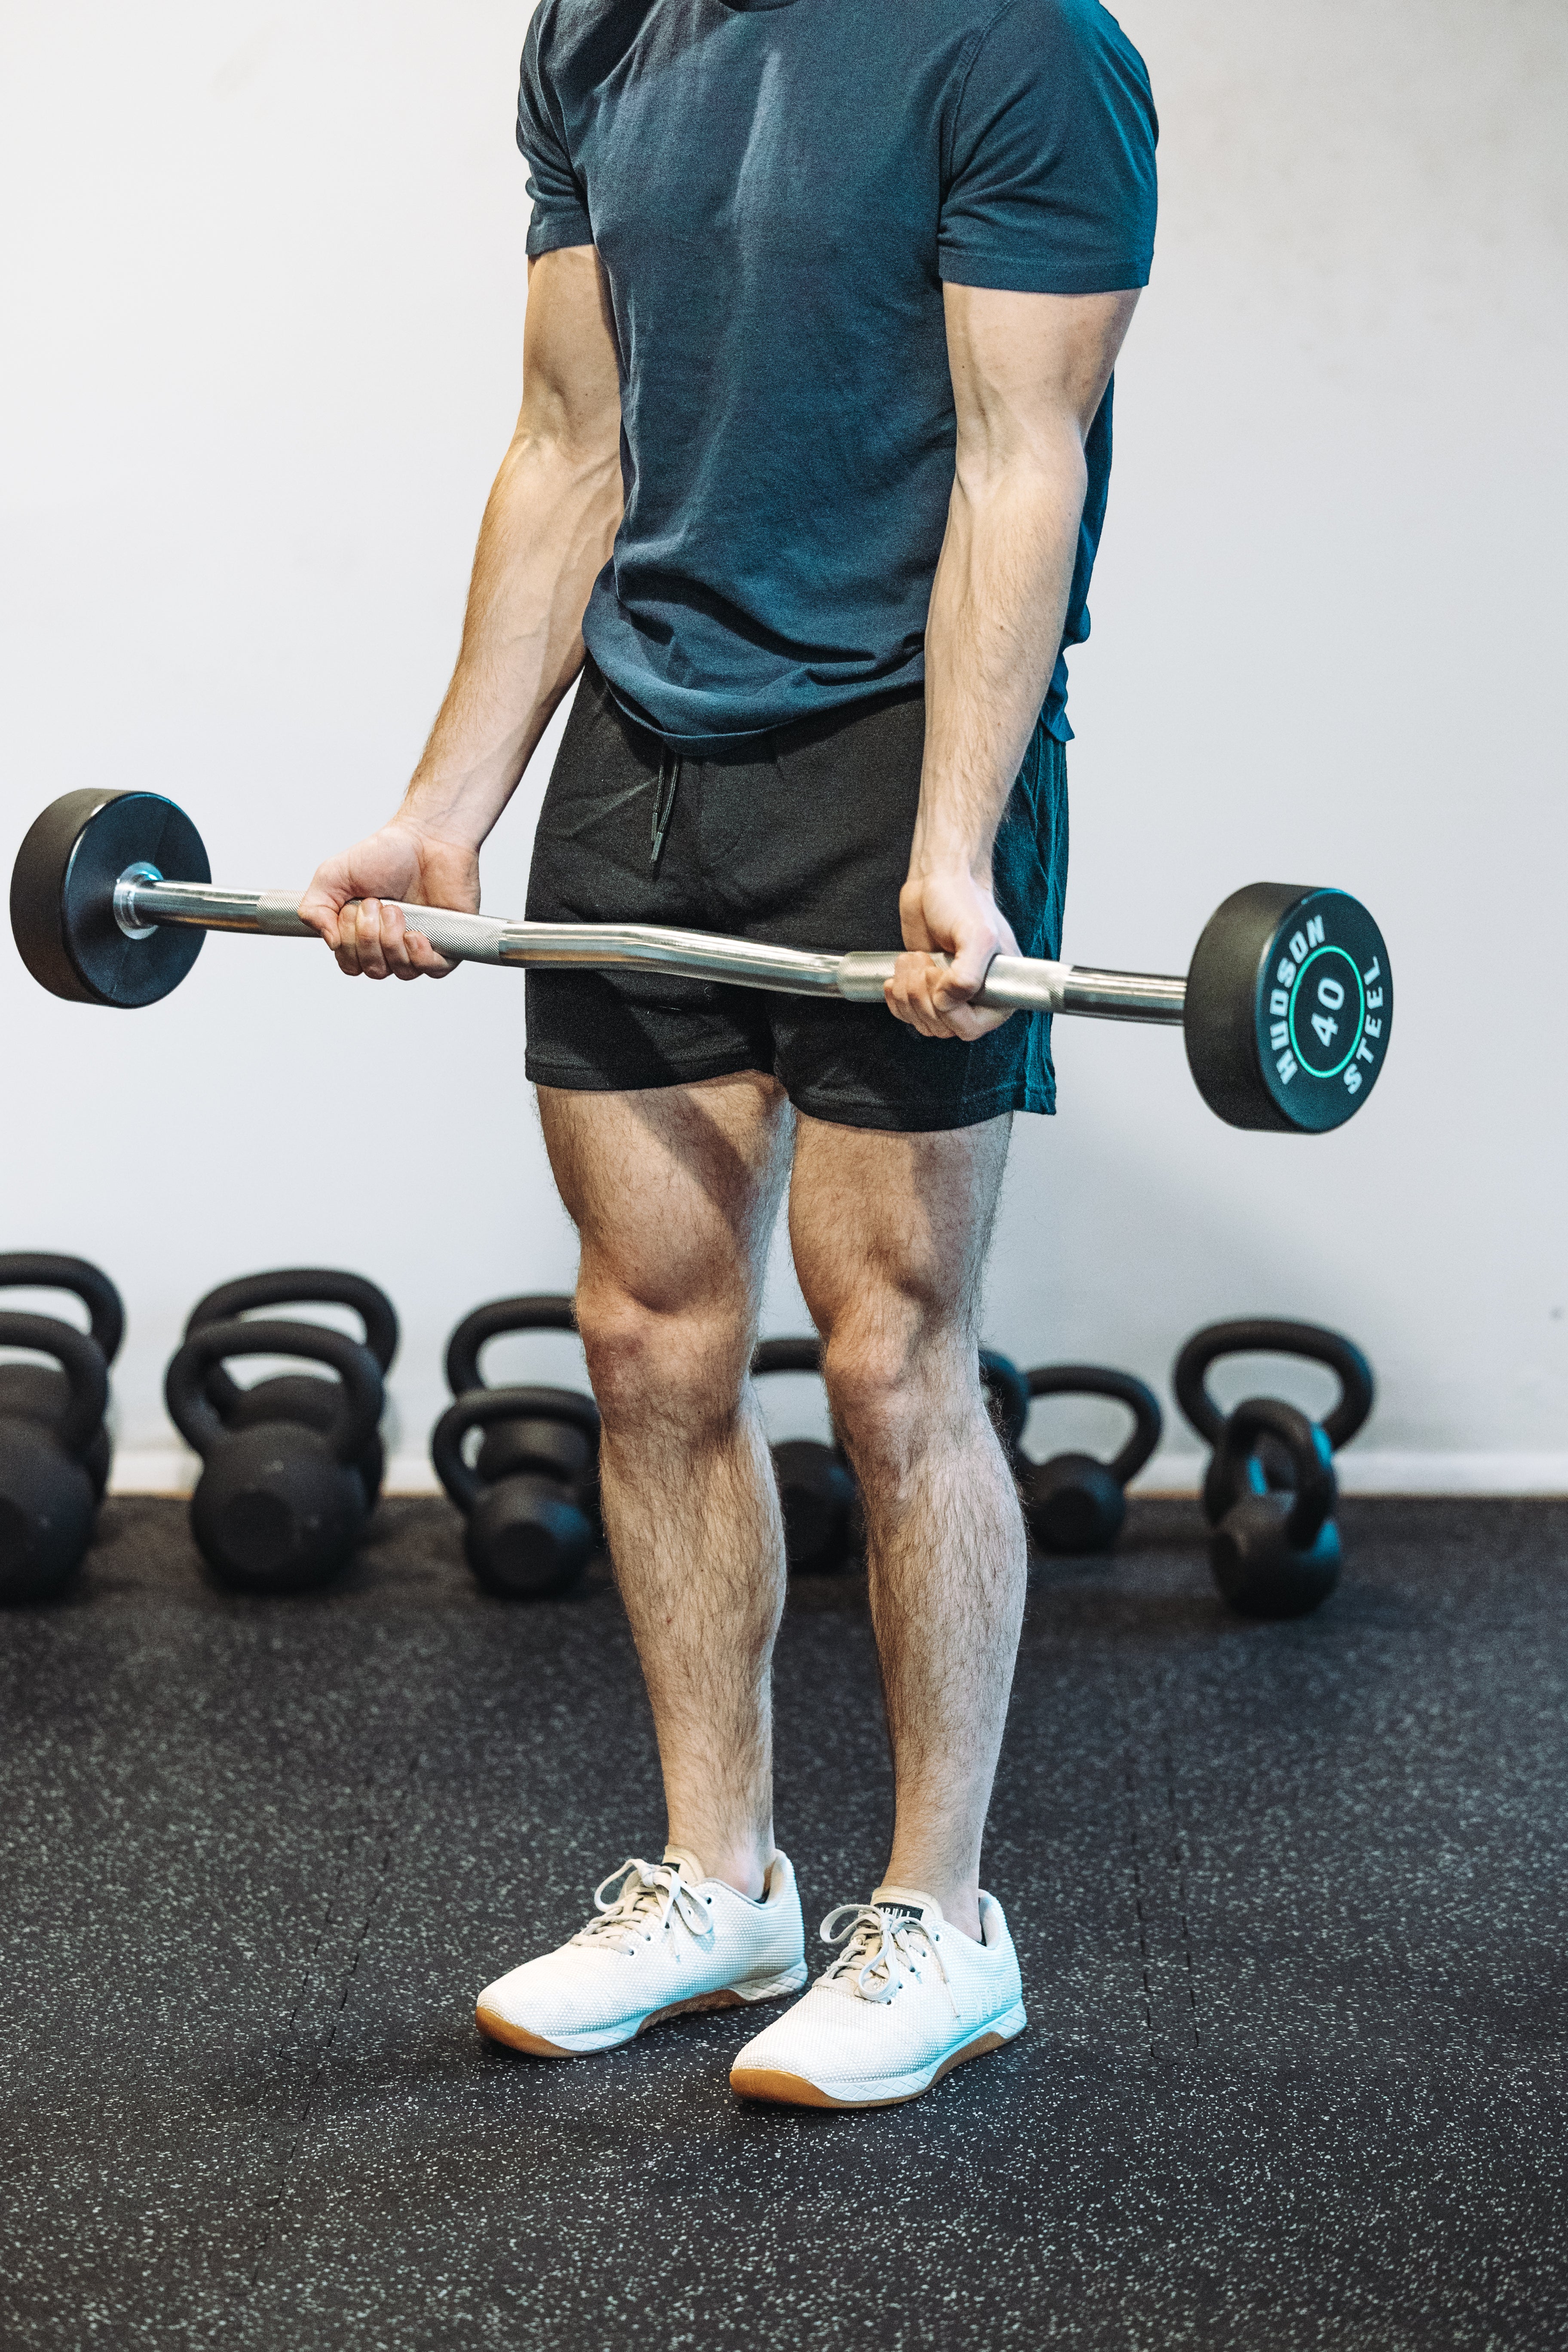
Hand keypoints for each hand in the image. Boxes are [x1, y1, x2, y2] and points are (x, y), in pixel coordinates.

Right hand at [297, 821, 480, 979]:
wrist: (425, 838)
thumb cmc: (383, 855)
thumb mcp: (332, 877)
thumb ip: (314, 909)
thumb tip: (330, 941)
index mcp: (363, 935)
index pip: (351, 964)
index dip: (348, 943)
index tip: (353, 908)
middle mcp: (391, 945)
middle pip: (374, 970)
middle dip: (369, 937)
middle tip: (376, 903)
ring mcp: (419, 946)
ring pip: (402, 971)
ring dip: (392, 941)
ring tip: (396, 909)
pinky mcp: (446, 943)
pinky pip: (434, 970)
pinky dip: (421, 957)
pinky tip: (415, 934)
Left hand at [888, 866, 1018, 1039]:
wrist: (937, 884)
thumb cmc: (963, 903)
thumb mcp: (977, 936)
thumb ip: (969, 975)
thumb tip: (947, 1002)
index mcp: (998, 993)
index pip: (969, 1029)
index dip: (948, 1010)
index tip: (938, 975)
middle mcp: (974, 1000)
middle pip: (941, 1027)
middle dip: (922, 995)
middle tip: (924, 961)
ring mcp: (947, 997)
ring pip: (921, 1022)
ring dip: (907, 992)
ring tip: (915, 958)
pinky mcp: (923, 990)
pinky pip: (905, 1014)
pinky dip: (895, 996)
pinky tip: (897, 973)